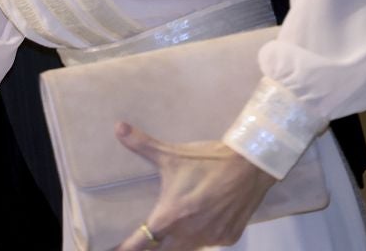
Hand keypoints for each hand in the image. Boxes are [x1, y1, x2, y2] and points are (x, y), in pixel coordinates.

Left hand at [111, 125, 275, 249]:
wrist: (250, 166)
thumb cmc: (207, 162)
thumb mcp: (171, 154)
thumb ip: (142, 144)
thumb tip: (117, 127)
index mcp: (171, 216)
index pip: (142, 242)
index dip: (126, 248)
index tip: (115, 249)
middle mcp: (189, 234)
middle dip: (153, 248)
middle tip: (144, 241)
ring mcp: (211, 238)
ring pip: (187, 250)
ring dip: (176, 245)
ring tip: (167, 236)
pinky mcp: (228, 237)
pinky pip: (209, 243)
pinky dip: (200, 238)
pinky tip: (197, 227)